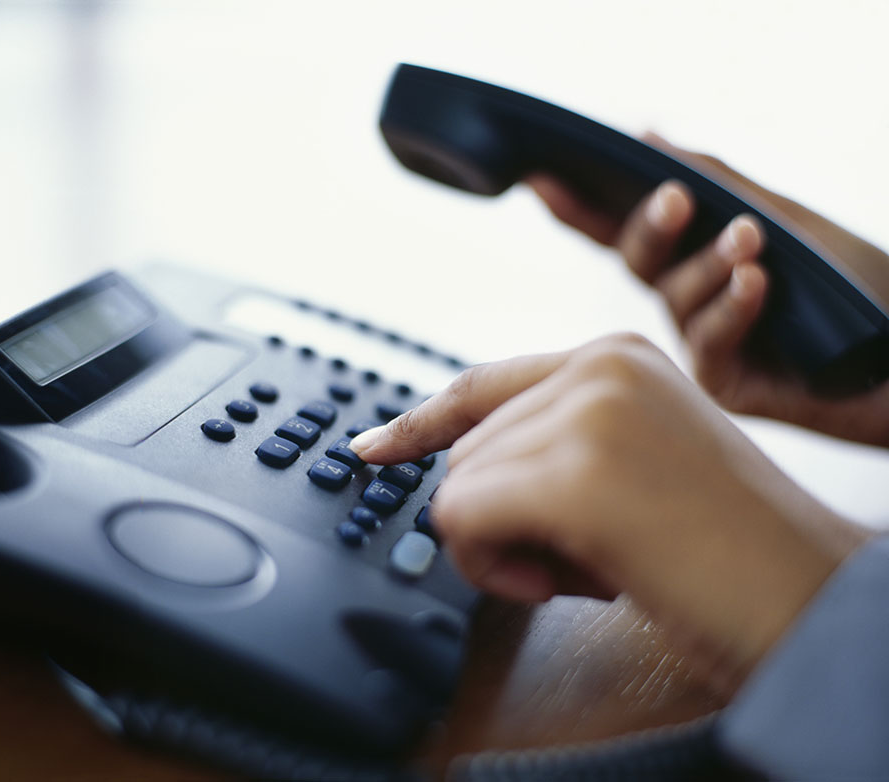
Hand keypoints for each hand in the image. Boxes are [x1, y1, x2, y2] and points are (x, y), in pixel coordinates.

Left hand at [351, 334, 870, 693]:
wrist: (814, 596)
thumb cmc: (731, 550)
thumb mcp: (641, 465)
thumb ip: (559, 445)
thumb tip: (464, 470)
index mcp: (617, 358)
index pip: (482, 386)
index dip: (420, 421)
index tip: (377, 447)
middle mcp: (597, 368)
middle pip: (466, 450)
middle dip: (502, 518)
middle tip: (580, 554)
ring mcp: (586, 413)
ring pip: (457, 485)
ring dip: (506, 547)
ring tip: (593, 563)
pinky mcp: (573, 472)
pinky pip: (460, 518)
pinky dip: (495, 567)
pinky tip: (565, 580)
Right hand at [527, 136, 888, 446]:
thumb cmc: (852, 279)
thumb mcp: (784, 214)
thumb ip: (718, 178)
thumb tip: (649, 136)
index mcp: (693, 255)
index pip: (622, 228)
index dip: (579, 207)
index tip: (542, 179)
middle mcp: (687, 296)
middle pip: (639, 260)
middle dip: (651, 228)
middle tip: (675, 200)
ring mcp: (701, 341)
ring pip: (675, 297)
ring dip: (709, 264)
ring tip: (750, 237)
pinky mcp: (722, 381)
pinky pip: (710, 339)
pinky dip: (732, 305)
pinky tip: (756, 281)